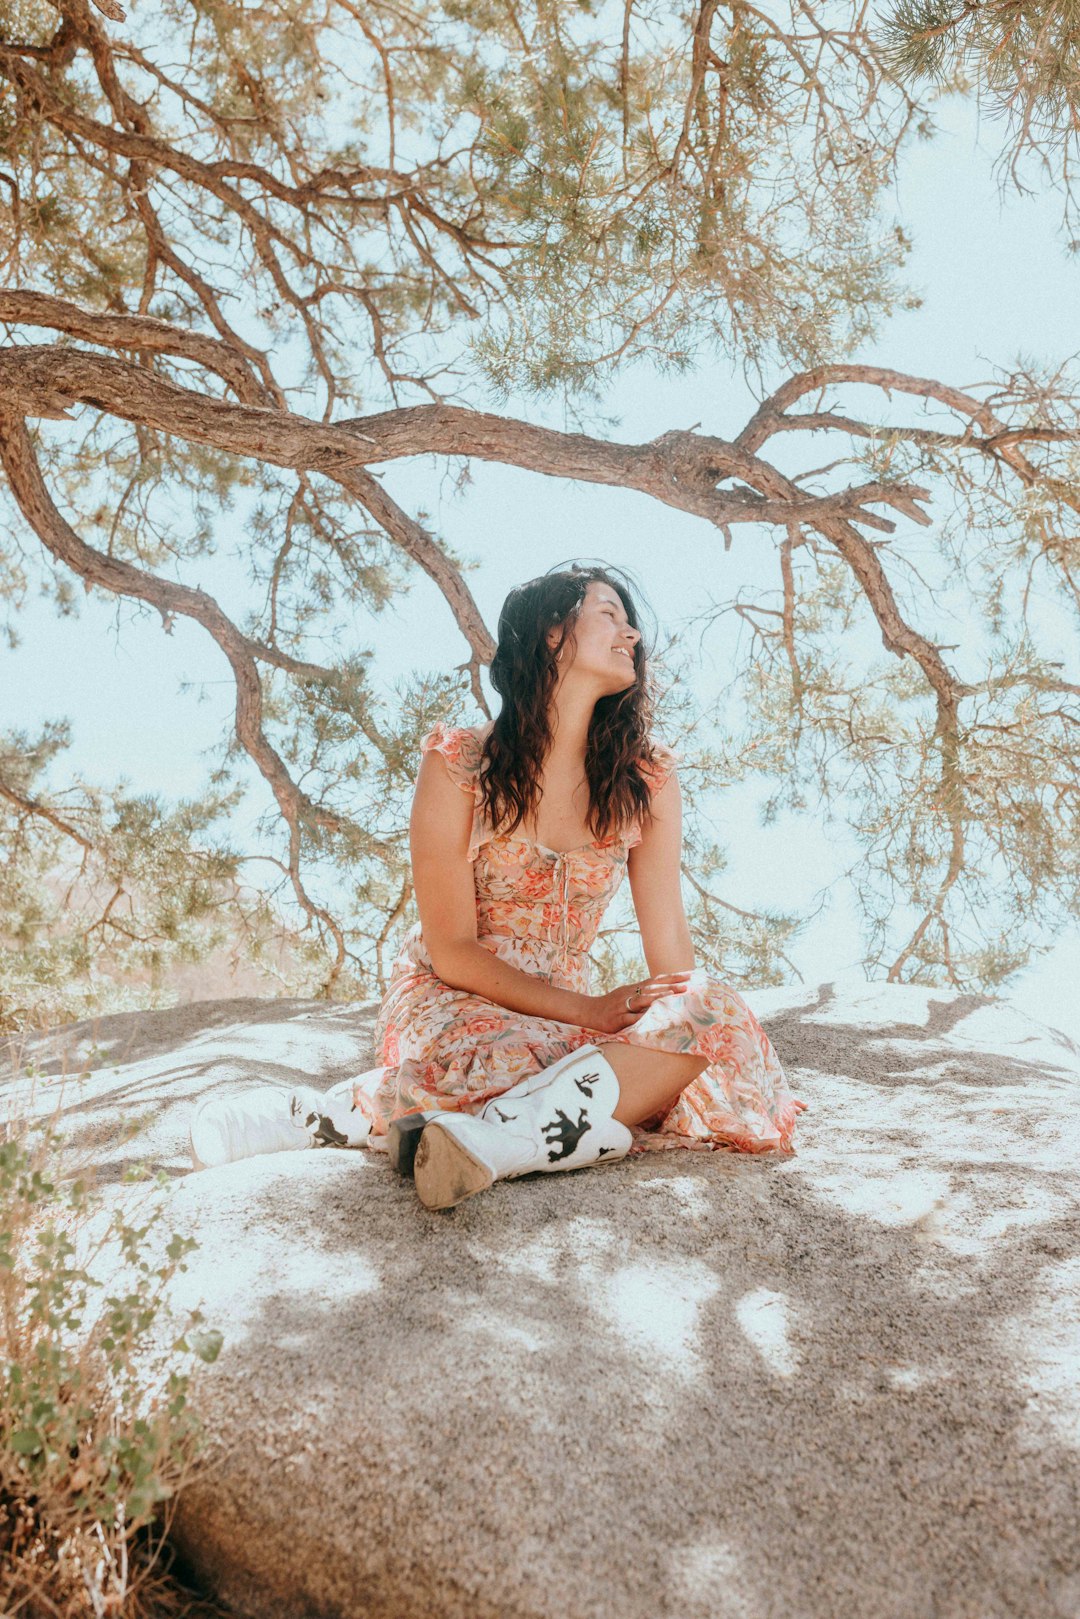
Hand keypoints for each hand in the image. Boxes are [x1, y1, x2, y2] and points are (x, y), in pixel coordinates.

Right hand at [579, 972, 694, 1034]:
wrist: (588, 1011)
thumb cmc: (611, 1005)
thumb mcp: (627, 995)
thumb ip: (644, 994)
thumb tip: (665, 992)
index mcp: (634, 988)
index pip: (657, 980)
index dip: (673, 977)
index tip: (690, 975)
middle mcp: (630, 994)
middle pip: (653, 987)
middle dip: (670, 986)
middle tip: (688, 985)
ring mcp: (623, 1006)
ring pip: (642, 1000)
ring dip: (658, 997)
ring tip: (672, 995)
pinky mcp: (617, 1019)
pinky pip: (631, 1019)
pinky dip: (641, 1018)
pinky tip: (651, 1018)